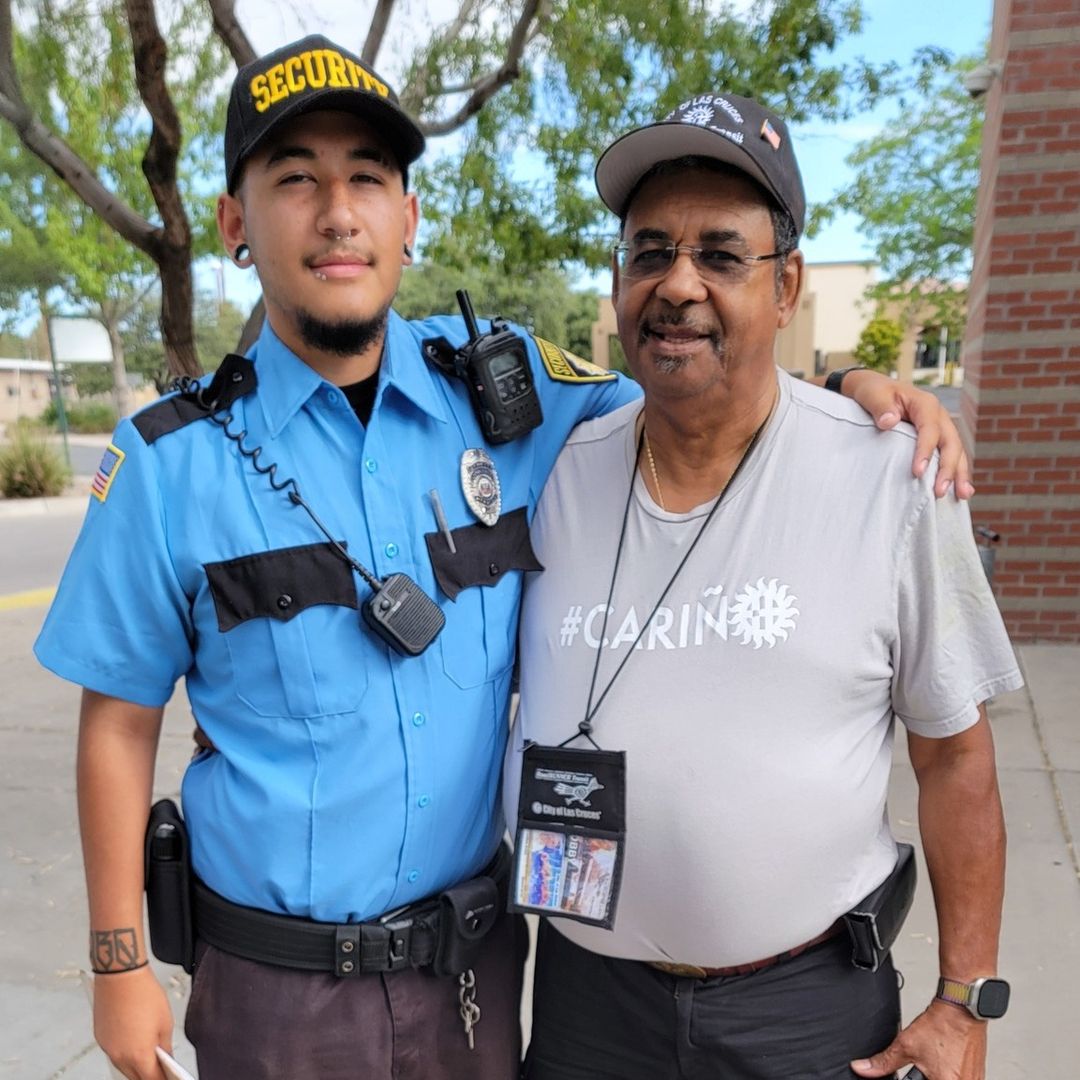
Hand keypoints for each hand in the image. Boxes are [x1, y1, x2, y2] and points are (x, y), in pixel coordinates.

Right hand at [92, 965, 172, 1078]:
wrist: (120, 976)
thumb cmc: (144, 994)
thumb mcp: (165, 1021)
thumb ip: (165, 1045)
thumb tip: (166, 1058)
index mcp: (138, 1055)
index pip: (151, 1079)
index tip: (169, 1078)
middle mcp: (120, 1056)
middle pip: (135, 1077)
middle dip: (148, 1076)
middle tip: (161, 1070)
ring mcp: (108, 1048)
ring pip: (123, 1067)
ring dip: (136, 1066)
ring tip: (150, 1057)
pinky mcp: (100, 1039)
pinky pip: (114, 1053)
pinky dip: (125, 1053)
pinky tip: (134, 1044)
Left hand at [843, 371, 973, 499]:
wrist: (875, 390)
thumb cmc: (873, 392)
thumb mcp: (872, 394)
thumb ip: (880, 406)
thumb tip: (889, 421)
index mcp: (925, 404)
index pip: (929, 429)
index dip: (925, 451)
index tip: (917, 472)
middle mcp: (939, 416)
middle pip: (951, 443)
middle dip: (948, 468)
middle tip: (939, 491)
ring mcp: (941, 428)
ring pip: (957, 452)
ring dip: (959, 474)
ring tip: (962, 495)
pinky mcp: (937, 440)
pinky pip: (951, 456)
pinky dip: (956, 473)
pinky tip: (961, 491)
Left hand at [850, 999, 987, 1079]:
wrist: (961, 1009)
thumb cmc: (941, 1026)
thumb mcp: (906, 1045)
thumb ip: (884, 1062)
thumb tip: (864, 1069)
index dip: (912, 1079)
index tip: (916, 1071)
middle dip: (922, 1077)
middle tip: (924, 1064)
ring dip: (935, 1076)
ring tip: (934, 1060)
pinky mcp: (976, 1076)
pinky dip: (946, 1075)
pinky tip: (942, 1063)